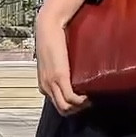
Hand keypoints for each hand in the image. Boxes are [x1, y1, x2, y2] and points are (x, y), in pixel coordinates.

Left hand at [35, 0, 88, 115]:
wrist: (48, 27)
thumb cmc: (53, 39)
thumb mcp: (55, 60)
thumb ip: (61, 68)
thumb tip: (74, 71)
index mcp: (44, 83)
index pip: (58, 104)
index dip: (72, 104)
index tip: (84, 98)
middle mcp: (46, 86)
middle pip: (62, 109)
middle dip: (77, 108)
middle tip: (90, 99)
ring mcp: (51, 83)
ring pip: (66, 107)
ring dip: (80, 106)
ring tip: (91, 97)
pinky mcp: (60, 77)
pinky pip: (71, 98)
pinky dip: (81, 100)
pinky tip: (89, 94)